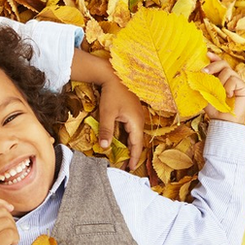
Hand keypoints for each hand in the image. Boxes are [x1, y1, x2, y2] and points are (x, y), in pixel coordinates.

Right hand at [0, 198, 18, 244]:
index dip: (1, 202)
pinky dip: (15, 238)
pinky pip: (10, 233)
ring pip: (8, 222)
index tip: (10, 208)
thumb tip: (7, 207)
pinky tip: (12, 243)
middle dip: (11, 221)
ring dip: (14, 231)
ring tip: (11, 240)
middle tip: (10, 232)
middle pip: (2, 212)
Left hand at [69, 49, 145, 169]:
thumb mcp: (107, 113)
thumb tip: (105, 147)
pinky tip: (122, 141)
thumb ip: (107, 131)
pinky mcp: (133, 112)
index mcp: (136, 122)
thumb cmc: (111, 94)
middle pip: (137, 141)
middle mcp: (140, 120)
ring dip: (130, 146)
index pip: (136, 145)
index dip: (134, 158)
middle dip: (132, 154)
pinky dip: (128, 137)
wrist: (113, 75)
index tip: (131, 168)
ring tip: (123, 156)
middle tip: (125, 166)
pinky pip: (132, 129)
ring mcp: (137, 115)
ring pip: (135, 135)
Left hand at [204, 52, 244, 124]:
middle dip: (213, 66)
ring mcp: (238, 83)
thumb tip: (195, 74)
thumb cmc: (215, 109)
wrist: (222, 121)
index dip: (215, 58)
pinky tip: (227, 95)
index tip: (207, 54)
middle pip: (224, 64)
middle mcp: (231, 79)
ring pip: (228, 72)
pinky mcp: (244, 88)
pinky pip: (234, 80)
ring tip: (218, 93)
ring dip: (219, 81)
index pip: (220, 64)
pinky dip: (227, 87)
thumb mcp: (205, 94)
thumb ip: (203, 84)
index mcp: (223, 79)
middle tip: (204, 72)